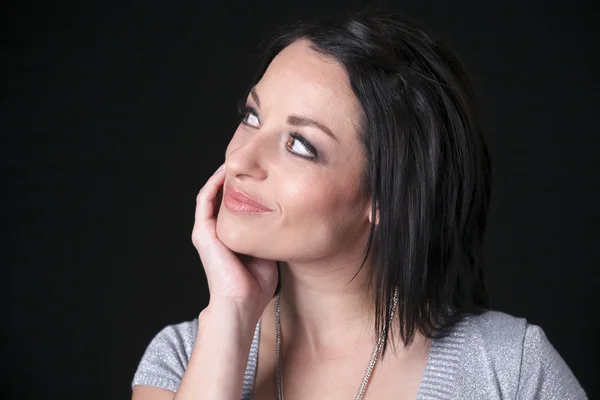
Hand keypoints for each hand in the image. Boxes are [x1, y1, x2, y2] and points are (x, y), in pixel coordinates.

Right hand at [191, 164, 278, 320]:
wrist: (241, 305)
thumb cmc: (256, 286)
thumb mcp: (268, 252)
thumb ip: (272, 234)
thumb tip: (291, 217)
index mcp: (231, 236)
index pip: (236, 204)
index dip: (247, 186)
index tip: (262, 172)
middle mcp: (217, 231)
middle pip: (224, 196)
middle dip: (236, 177)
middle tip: (250, 159)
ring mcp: (208, 231)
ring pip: (212, 193)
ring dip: (222, 176)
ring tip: (237, 160)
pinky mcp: (203, 233)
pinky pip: (205, 200)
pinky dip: (214, 184)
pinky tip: (226, 172)